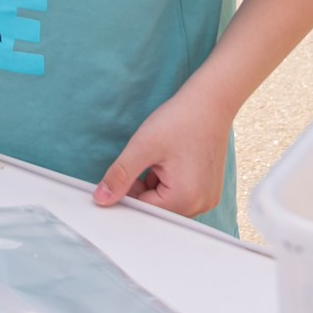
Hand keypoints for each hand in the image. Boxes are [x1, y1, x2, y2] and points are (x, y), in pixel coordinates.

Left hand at [93, 82, 237, 218]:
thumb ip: (120, 176)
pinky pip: (181, 194)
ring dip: (157, 183)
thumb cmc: (181, 120)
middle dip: (144, 187)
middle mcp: (201, 205)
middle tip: (149, 159)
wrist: (210, 103)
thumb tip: (101, 198)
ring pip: (167, 201)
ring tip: (165, 156)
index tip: (126, 170)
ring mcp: (208, 198)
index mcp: (185, 199)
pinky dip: (170, 181)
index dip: (127, 191)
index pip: (142, 209)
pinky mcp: (209, 190)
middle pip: (156, 208)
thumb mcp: (142, 147)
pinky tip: (174, 159)